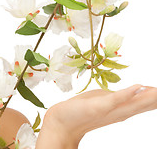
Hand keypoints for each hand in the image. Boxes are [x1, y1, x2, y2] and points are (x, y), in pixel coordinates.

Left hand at [36, 85, 156, 147]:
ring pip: (133, 104)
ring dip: (149, 97)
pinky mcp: (97, 107)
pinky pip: (114, 100)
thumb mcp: (104, 100)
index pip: (144, 103)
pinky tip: (139, 88)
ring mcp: (108, 110)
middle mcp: (117, 112)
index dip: (155, 98)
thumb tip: (138, 90)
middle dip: (155, 99)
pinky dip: (127, 94)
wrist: (61, 121)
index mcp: (120, 109)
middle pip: (143, 105)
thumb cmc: (81, 111)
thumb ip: (121, 97)